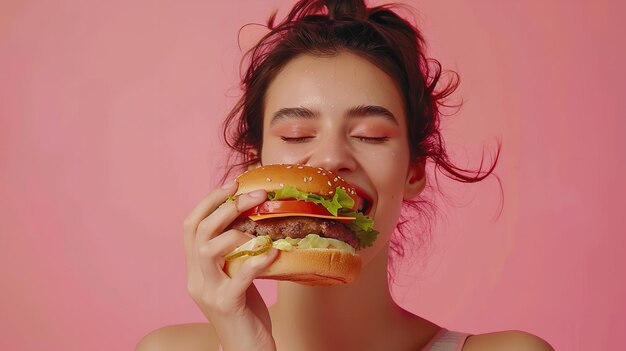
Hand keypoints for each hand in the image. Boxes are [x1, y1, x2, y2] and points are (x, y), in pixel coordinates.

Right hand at [184, 181, 278, 350]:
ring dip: (237, 232)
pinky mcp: (227, 305)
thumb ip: (235, 253)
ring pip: (208, 249)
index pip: (190, 225)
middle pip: (199, 231)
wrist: (245, 349)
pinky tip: (275, 251)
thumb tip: (254, 218)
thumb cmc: (245, 311)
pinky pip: (240, 275)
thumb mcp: (235, 276)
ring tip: (263, 228)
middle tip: (256, 196)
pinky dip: (258, 259)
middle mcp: (195, 278)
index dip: (209, 201)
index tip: (233, 183)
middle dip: (227, 207)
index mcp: (195, 268)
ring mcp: (208, 292)